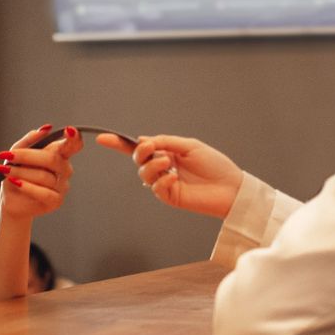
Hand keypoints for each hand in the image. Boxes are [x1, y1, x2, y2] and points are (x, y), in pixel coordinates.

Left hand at [0, 124, 83, 219]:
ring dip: (20, 172)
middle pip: (52, 158)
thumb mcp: (17, 154)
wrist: (12, 200)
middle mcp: (65, 169)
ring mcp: (63, 186)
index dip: (74, 138)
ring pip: (44, 176)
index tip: (69, 130)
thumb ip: (29, 141)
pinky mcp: (57, 201)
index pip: (73, 145)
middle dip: (27, 156)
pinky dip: (26, 187)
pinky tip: (15, 182)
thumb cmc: (16, 175)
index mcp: (60, 154)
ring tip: (5, 170)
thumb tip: (43, 129)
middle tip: (8, 156)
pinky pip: (43, 192)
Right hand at [96, 133, 241, 218]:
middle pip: (138, 160)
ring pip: (144, 174)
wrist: (231, 187)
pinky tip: (173, 178)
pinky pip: (156, 188)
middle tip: (152, 149)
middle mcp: (163, 167)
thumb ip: (165, 142)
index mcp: (167, 152)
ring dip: (152, 166)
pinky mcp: (170, 196)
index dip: (119, 144)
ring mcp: (165, 182)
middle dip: (141, 153)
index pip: (140, 148)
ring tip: (168, 164)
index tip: (103, 138)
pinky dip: (161, 181)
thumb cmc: (215, 165)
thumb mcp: (189, 146)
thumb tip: (143, 140)